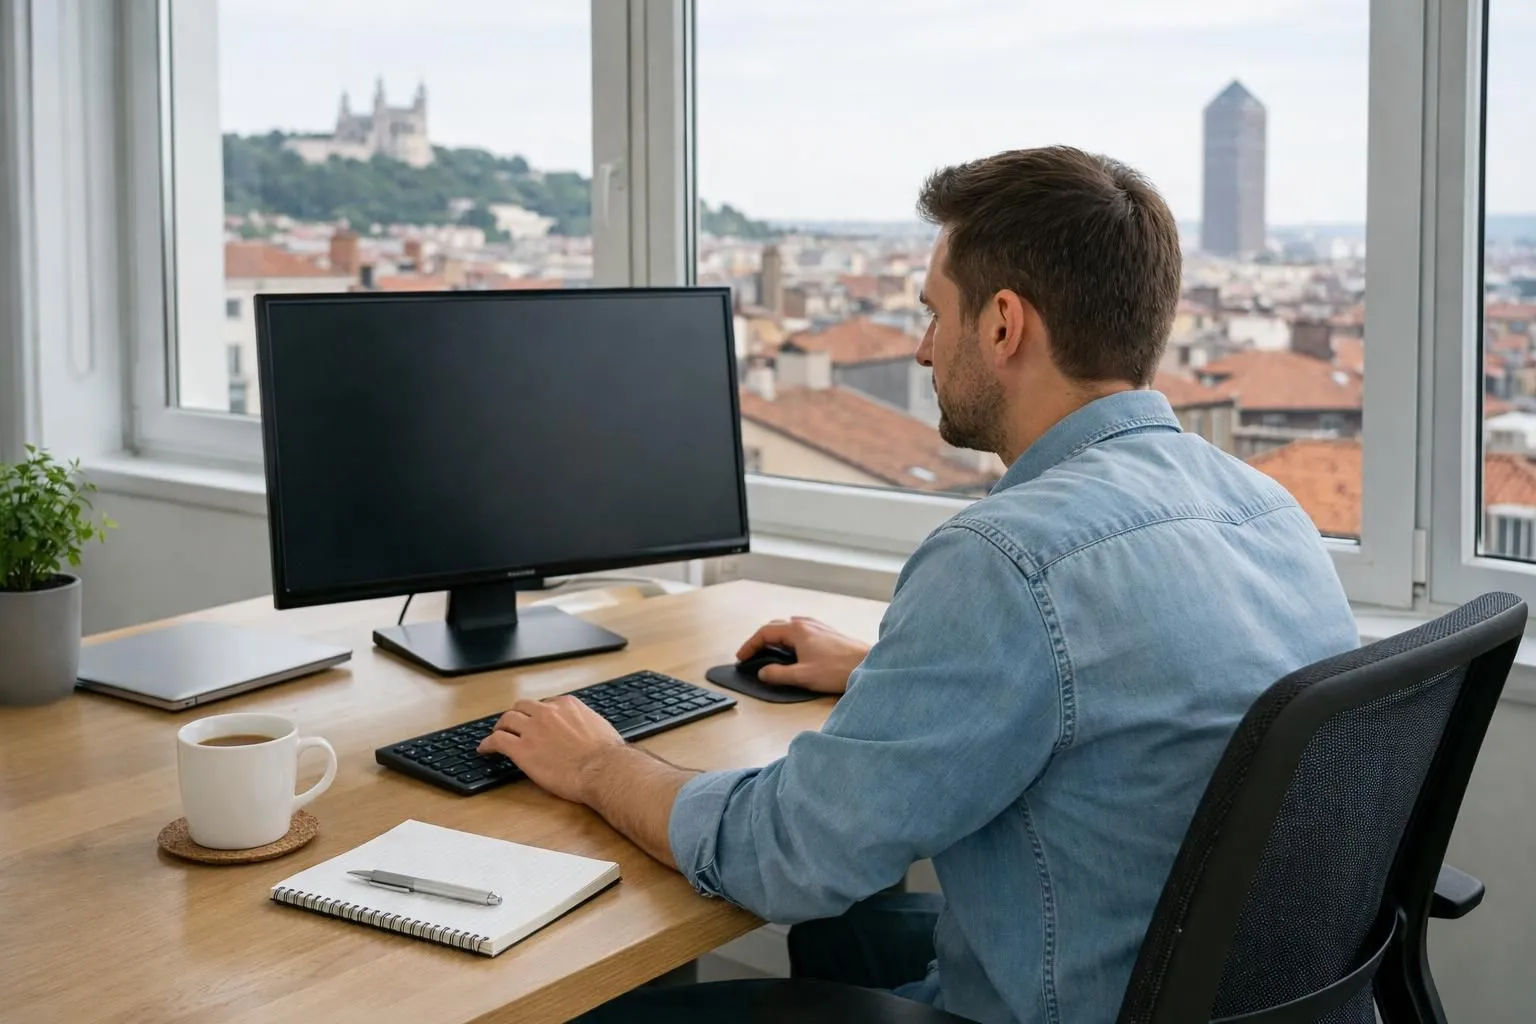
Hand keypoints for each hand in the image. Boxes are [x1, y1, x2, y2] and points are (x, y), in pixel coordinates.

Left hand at [477, 696, 624, 803]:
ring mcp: (532, 729)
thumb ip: (586, 724)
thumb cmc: (607, 754)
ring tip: (497, 734)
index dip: (538, 714)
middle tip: (513, 725)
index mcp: (567, 705)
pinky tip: (484, 749)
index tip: (536, 722)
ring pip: (507, 719)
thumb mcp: (599, 727)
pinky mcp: (521, 749)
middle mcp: (547, 712)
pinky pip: (497, 741)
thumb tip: (587, 730)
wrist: (603, 769)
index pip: (545, 704)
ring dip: (500, 726)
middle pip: (522, 707)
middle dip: (517, 715)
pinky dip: (488, 743)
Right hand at [736, 616, 869, 694]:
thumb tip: (763, 673)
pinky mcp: (827, 634)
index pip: (764, 632)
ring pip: (789, 627)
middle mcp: (806, 624)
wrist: (867, 664)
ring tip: (769, 651)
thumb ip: (778, 674)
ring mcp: (818, 627)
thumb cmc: (838, 669)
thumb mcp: (802, 676)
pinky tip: (794, 648)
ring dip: (775, 638)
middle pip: (775, 627)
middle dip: (760, 640)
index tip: (741, 657)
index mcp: (797, 630)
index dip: (750, 645)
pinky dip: (789, 638)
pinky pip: (801, 630)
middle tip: (751, 655)